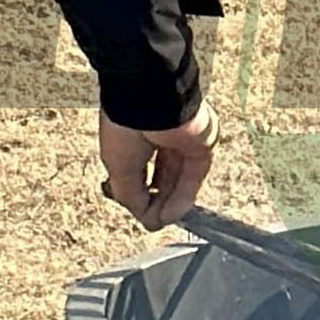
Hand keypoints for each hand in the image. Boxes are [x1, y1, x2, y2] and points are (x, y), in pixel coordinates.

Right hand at [99, 104, 214, 226]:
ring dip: (170, 204)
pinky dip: (183, 197)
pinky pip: (192, 176)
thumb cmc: (126, 125)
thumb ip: (130, 196)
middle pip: (163, 177)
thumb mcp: (119, 168)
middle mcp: (161, 138)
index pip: (142, 171)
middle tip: (151, 220)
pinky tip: (172, 214)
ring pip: (179, 180)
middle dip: (156, 201)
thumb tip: (146, 219)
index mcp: (136, 136)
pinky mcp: (201, 145)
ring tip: (161, 220)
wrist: (149, 99)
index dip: (139, 194)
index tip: (137, 211)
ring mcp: (183, 142)